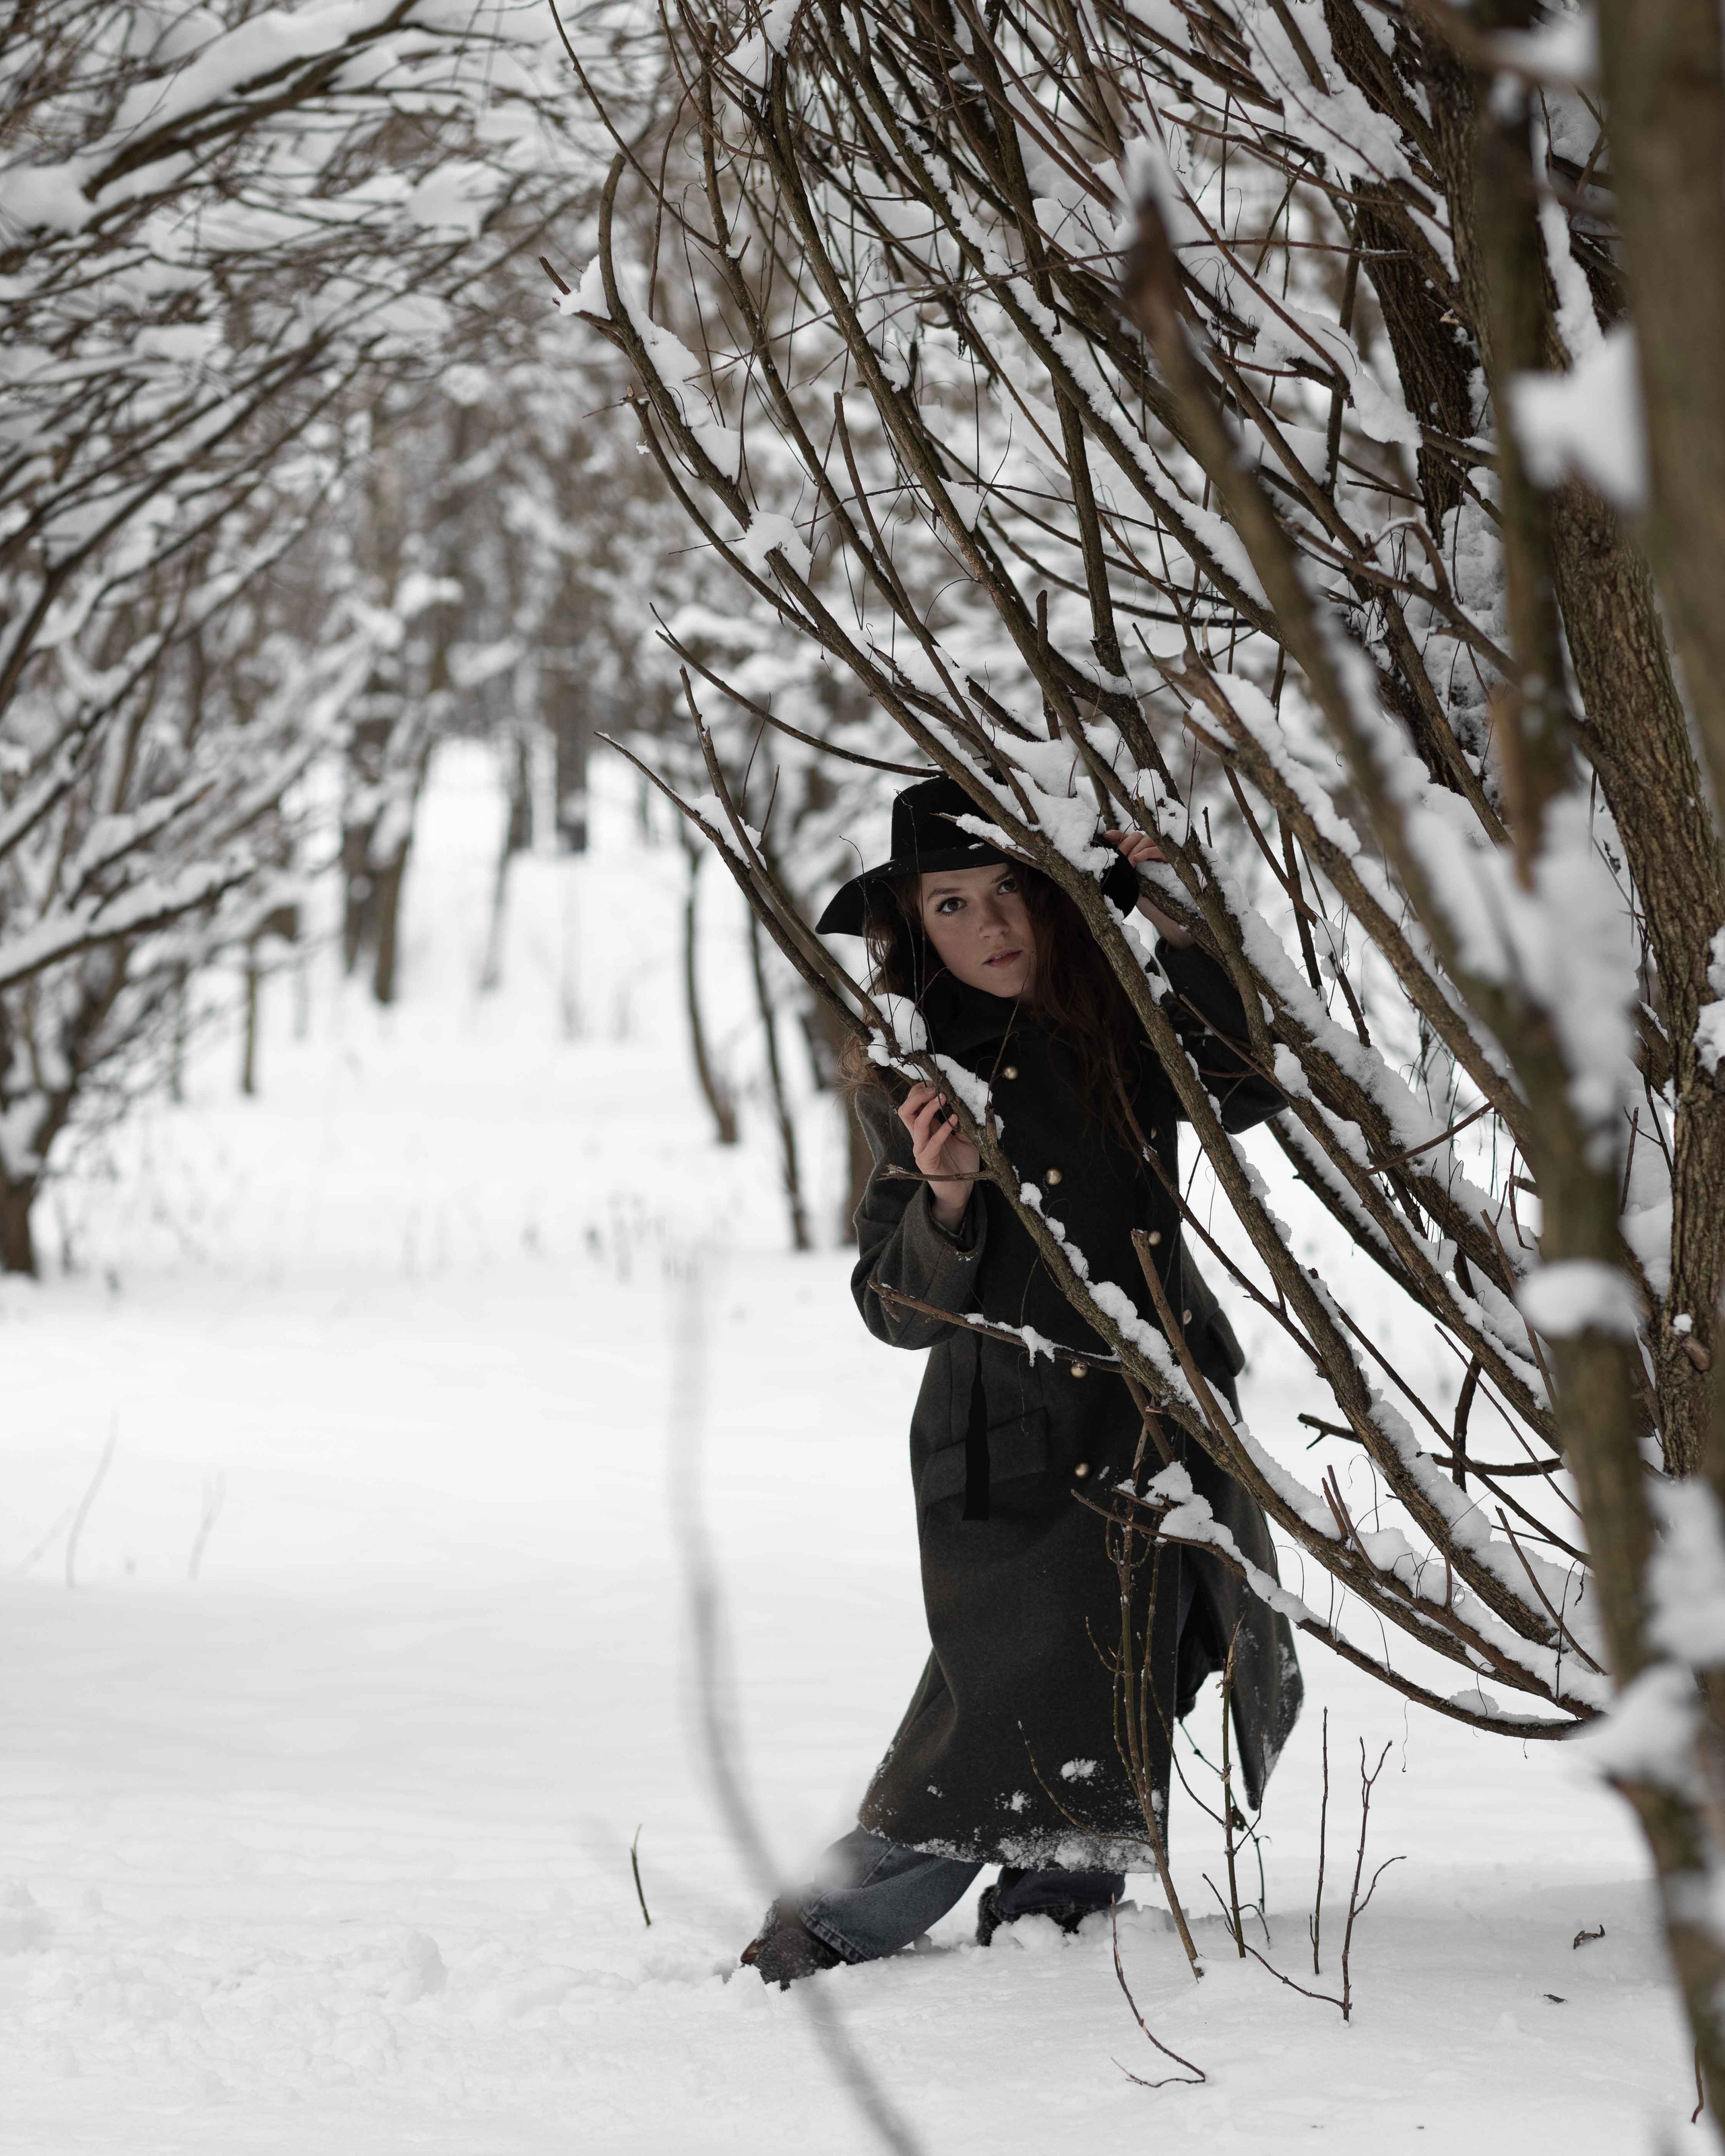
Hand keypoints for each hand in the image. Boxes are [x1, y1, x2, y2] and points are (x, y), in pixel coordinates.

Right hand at [898, 1080, 979, 1231]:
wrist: (961, 1189)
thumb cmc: (962, 1162)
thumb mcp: (965, 1136)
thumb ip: (962, 1120)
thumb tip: (966, 1100)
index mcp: (926, 1128)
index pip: (912, 1105)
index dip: (919, 1091)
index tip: (935, 1083)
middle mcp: (919, 1137)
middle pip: (905, 1110)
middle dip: (918, 1096)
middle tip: (935, 1090)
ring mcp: (921, 1149)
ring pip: (916, 1123)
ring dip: (929, 1108)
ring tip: (943, 1099)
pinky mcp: (927, 1162)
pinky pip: (931, 1142)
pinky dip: (943, 1129)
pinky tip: (954, 1121)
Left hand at [1101, 827, 1192, 947]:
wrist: (1163, 913)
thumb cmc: (1146, 899)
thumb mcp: (1129, 881)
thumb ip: (1122, 869)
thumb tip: (1106, 858)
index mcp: (1140, 854)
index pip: (1128, 838)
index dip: (1117, 835)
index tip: (1106, 836)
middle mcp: (1152, 850)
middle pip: (1137, 836)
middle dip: (1126, 843)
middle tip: (1119, 855)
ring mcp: (1162, 854)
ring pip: (1147, 840)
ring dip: (1135, 850)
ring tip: (1129, 862)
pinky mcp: (1171, 859)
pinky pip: (1157, 849)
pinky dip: (1145, 853)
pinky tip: (1136, 860)